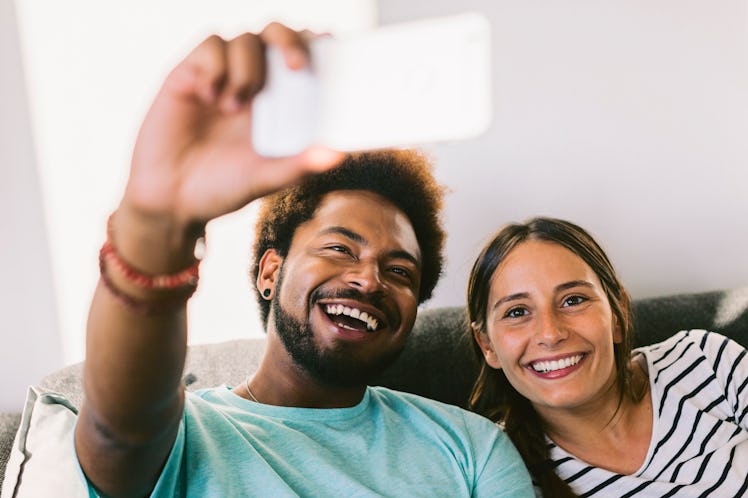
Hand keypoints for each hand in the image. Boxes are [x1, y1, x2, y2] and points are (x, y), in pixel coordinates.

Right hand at [122, 23, 343, 229]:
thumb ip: (300, 165)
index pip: (303, 57)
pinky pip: (210, 45)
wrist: (172, 200)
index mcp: (278, 101)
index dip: (318, 45)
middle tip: (296, 68)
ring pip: (245, 38)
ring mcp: (221, 74)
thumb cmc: (223, 187)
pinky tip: (209, 96)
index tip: (332, 46)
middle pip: (277, 33)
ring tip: (233, 108)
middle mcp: (253, 81)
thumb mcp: (267, 178)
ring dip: (248, 69)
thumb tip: (336, 154)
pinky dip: (216, 66)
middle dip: (291, 41)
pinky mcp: (189, 73)